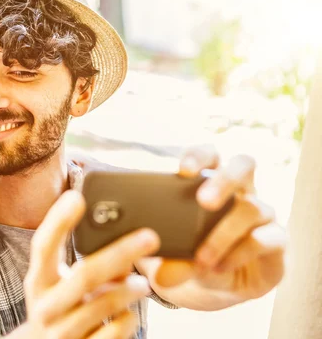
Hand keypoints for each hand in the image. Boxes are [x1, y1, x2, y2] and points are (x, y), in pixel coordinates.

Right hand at [14, 191, 158, 338]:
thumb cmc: (60, 305)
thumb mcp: (61, 283)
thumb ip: (86, 262)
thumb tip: (124, 238)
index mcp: (38, 281)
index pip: (42, 246)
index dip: (57, 221)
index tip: (76, 196)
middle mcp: (45, 307)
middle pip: (84, 276)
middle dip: (119, 254)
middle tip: (150, 237)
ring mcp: (61, 333)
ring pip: (103, 307)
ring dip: (129, 291)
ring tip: (144, 283)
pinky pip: (112, 335)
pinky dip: (126, 321)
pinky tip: (129, 314)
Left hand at [149, 145, 286, 304]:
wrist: (224, 283)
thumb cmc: (196, 253)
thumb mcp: (179, 255)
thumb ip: (170, 259)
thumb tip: (161, 276)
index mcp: (212, 182)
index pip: (210, 155)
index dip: (199, 156)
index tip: (183, 170)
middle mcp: (241, 191)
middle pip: (243, 165)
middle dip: (224, 180)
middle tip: (203, 202)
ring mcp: (263, 213)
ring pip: (252, 207)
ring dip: (223, 234)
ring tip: (201, 258)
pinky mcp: (277, 239)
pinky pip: (265, 238)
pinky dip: (239, 253)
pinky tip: (220, 266)